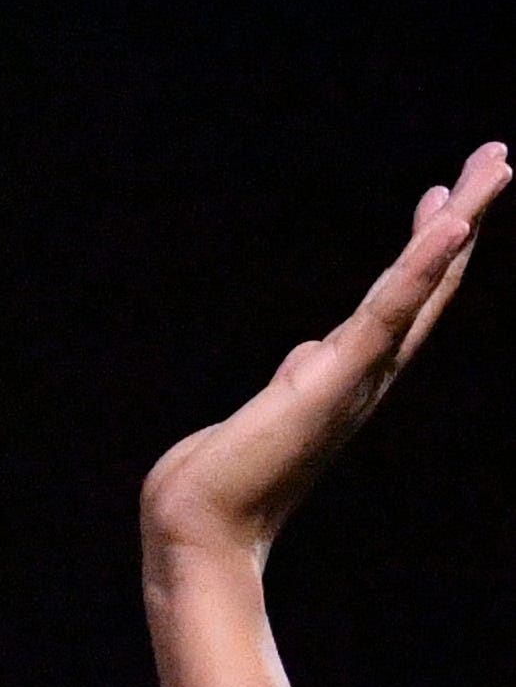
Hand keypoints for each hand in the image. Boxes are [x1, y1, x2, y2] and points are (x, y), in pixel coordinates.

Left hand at [143, 147, 504, 577]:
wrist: (200, 529)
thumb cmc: (226, 477)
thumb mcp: (269, 409)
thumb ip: (299, 379)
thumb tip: (311, 353)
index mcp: (351, 374)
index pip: (402, 300)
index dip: (428, 249)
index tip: (446, 197)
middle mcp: (367, 373)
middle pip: (428, 282)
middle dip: (463, 217)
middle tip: (497, 157)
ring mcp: (356, 375)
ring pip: (420, 284)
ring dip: (459, 223)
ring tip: (494, 168)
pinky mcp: (334, 378)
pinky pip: (389, 313)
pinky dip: (421, 269)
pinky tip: (451, 226)